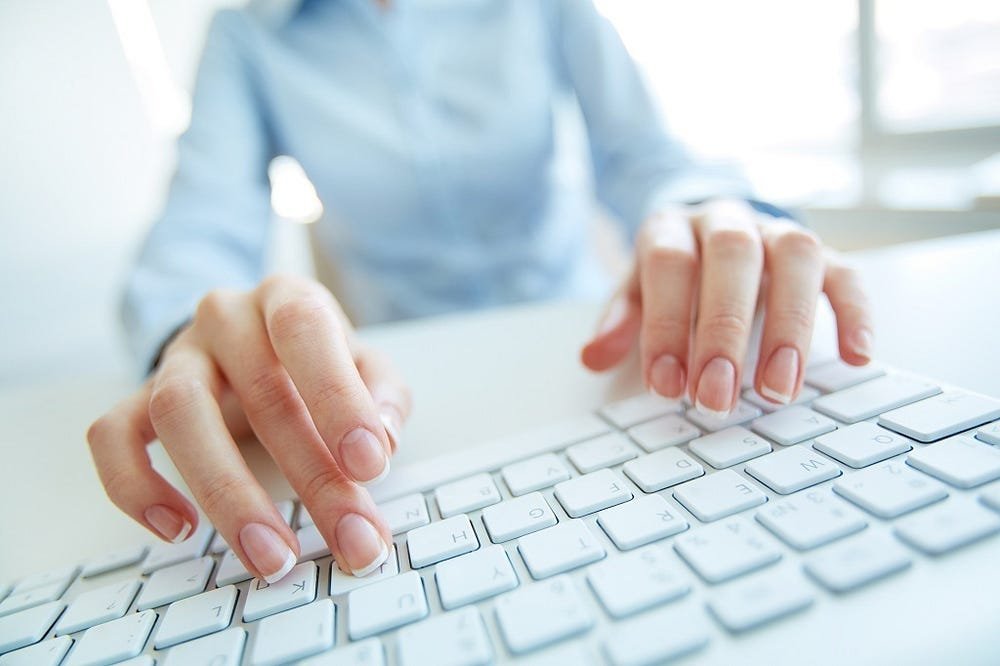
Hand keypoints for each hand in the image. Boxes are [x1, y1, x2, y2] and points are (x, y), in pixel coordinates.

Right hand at [87, 275, 410, 580]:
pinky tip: (179, 530)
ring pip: (180, 413)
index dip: (337, 397)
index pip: (305, 330)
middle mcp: (226, 317)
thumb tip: (382, 441)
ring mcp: (176, 357)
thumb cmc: (317, 360)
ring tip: (270, 555)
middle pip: (259, 390)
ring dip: (227, 493)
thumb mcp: (365, 365)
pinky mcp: (137, 397)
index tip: (369, 464)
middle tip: (348, 537)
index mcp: (288, 297)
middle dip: (311, 476)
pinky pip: (112, 437)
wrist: (252, 338)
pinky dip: (136, 487)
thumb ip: (382, 396)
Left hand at [581, 200, 871, 411]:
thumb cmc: (673, 270)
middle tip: (718, 398)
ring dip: (790, 326)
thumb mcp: (636, 289)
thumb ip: (620, 319)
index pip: (669, 263)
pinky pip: (847, 272)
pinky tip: (856, 358)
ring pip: (795, 258)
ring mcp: (778, 232)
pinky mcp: (824, 253)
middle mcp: (728, 220)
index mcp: (673, 226)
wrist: (713, 225)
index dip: (667, 323)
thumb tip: (593, 356)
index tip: (666, 384)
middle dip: (724, 331)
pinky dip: (855, 313)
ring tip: (778, 390)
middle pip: (732, 257)